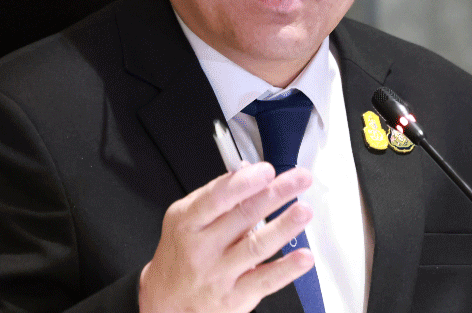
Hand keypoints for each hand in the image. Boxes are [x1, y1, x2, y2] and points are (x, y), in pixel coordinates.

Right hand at [138, 162, 313, 312]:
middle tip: (299, 180)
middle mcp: (202, 248)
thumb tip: (250, 173)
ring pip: (256, 247)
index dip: (244, 182)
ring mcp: (219, 273)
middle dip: (275, 194)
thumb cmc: (183, 254)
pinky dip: (287, 268)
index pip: (217, 197)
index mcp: (188, 222)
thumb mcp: (186, 219)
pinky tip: (303, 256)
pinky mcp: (235, 297)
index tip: (266, 171)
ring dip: (284, 227)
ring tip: (304, 211)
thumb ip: (216, 197)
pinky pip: (265, 280)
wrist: (167, 302)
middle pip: (243, 216)